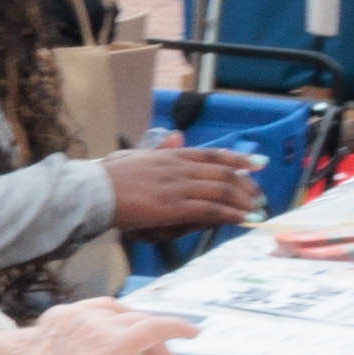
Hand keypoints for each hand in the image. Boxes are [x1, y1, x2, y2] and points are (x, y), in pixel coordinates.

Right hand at [0, 294, 183, 354]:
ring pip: (140, 327)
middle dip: (142, 330)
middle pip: (123, 314)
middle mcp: (80, 315)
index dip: (119, 323)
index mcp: (59, 318)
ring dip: (157, 346)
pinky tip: (191, 334)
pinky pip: (156, 329)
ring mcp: (99, 327)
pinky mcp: (116, 343)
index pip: (99, 311)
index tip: (128, 338)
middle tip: (155, 354)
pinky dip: (176, 329)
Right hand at [99, 138, 261, 234]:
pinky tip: (242, 219)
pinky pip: (210, 210)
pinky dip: (230, 214)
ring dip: (243, 201)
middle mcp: (179, 167)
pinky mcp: (174, 207)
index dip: (237, 158)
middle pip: (222, 173)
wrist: (93, 191)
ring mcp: (177, 187)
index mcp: (170, 154)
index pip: (212, 154)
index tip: (256, 164)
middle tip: (259, 195)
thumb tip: (176, 136)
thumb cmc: (108, 176)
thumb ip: (160, 148)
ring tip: (256, 210)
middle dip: (245, 184)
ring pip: (221, 191)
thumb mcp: (137, 154)